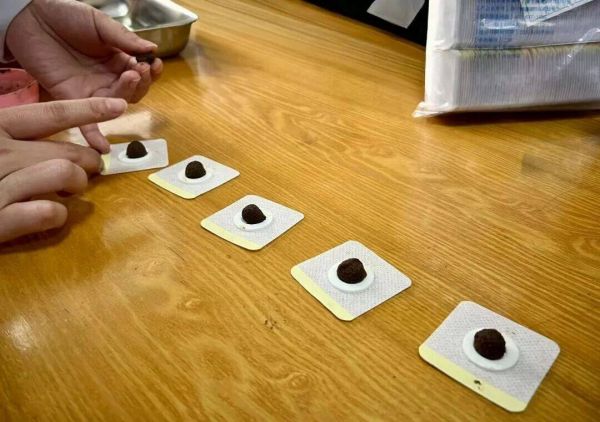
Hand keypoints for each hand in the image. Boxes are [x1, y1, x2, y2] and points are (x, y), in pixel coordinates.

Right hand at [0, 97, 126, 242]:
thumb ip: (14, 138)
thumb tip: (56, 143)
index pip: (49, 114)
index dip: (87, 109)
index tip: (119, 105)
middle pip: (67, 150)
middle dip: (90, 161)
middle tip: (91, 170)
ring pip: (65, 174)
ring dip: (75, 186)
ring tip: (67, 192)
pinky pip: (50, 212)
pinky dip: (56, 215)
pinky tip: (49, 215)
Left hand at [6, 0, 162, 152]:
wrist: (31, 17)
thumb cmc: (65, 15)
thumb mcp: (99, 23)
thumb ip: (124, 38)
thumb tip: (153, 48)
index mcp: (117, 59)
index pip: (141, 72)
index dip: (150, 71)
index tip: (153, 63)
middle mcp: (107, 78)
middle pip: (133, 92)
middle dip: (141, 83)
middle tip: (139, 70)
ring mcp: (91, 91)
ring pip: (116, 104)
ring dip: (127, 95)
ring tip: (130, 78)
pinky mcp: (71, 99)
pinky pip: (85, 122)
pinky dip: (95, 136)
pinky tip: (104, 147)